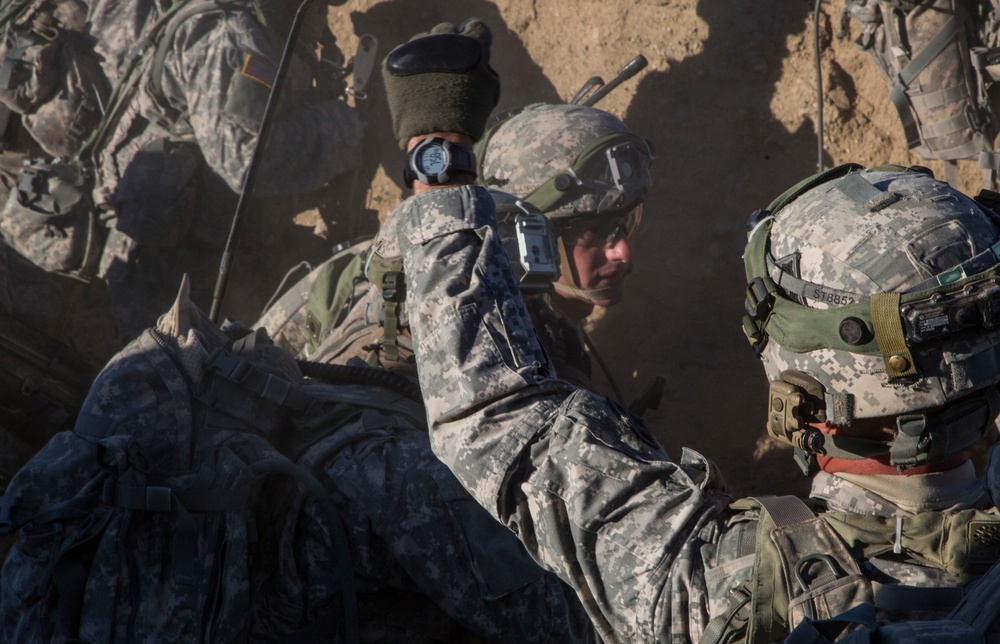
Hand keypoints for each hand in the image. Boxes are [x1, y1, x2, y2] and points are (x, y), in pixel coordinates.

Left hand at [381, 18, 500, 148]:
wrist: (439, 137)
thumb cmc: (470, 116)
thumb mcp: (489, 88)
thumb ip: (484, 63)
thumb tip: (476, 54)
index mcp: (469, 43)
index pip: (474, 27)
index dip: (474, 40)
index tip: (471, 54)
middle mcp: (441, 40)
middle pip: (445, 30)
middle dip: (449, 44)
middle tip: (450, 67)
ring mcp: (415, 49)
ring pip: (423, 41)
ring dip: (429, 54)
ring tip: (430, 79)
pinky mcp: (395, 62)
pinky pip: (403, 55)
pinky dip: (410, 66)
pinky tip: (416, 84)